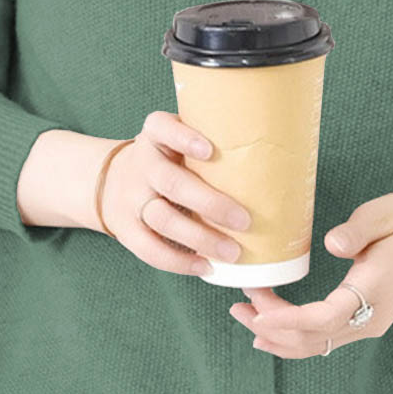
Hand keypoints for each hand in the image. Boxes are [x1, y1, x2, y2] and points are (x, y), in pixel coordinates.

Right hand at [100, 111, 253, 276]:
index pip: (163, 127)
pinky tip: (206, 266)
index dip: (184, 138)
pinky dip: (178, 261)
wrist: (110, 181)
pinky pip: (148, 249)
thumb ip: (214, 144)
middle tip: (245, 220)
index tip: (210, 151)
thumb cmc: (169, 160)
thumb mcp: (178, 140)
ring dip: (200, 237)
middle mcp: (142, 163)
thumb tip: (282, 161)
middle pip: (172, 182)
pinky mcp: (125, 228)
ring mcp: (130, 197)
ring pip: (162, 219)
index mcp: (156, 135)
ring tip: (233, 252)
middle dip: (210, 203)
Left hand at [227, 188, 392, 357]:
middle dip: (271, 328)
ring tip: (244, 316)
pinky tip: (271, 330)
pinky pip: (326, 338)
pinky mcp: (366, 320)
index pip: (324, 318)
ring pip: (318, 344)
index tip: (255, 310)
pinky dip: (295, 337)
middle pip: (314, 338)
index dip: (286, 320)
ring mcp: (370, 323)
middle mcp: (372, 317)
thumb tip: (332, 244)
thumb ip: (359, 228)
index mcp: (374, 290)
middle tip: (237, 306)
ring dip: (279, 335)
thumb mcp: (387, 212)